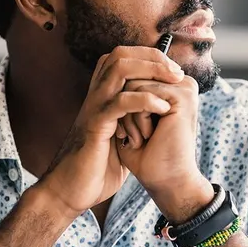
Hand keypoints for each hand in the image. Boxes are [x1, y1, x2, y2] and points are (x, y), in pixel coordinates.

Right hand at [39, 46, 184, 218]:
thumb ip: (133, 119)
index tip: (173, 70)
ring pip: (119, 69)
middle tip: (176, 72)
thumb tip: (160, 110)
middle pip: (120, 55)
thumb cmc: (97, 166)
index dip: (148, 56)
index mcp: (101, 97)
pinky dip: (144, 99)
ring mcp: (94, 107)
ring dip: (151, 70)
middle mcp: (95, 96)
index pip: (121, 57)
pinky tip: (162, 107)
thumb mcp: (120, 136)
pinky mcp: (95, 125)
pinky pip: (120, 102)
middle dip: (152, 57)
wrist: (71, 191)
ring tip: (173, 81)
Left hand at [117, 75, 213, 222]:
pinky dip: (138, 119)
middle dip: (126, 109)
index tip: (134, 128)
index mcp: (172, 85)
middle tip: (141, 136)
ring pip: (133, 85)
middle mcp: (181, 83)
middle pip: (132, 77)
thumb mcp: (132, 115)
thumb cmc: (145, 153)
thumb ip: (129, 89)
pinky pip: (143, 94)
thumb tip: (117, 66)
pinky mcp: (183, 97)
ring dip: (130, 117)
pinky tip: (150, 136)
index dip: (123, 102)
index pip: (133, 74)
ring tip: (145, 137)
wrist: (163, 181)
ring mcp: (185, 88)